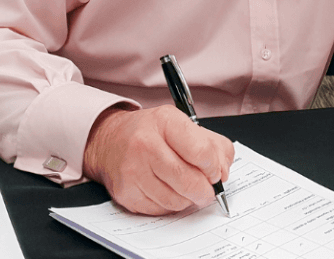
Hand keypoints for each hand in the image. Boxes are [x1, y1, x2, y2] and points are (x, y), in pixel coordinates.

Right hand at [82, 105, 233, 214]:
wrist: (110, 141)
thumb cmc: (152, 133)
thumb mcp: (184, 124)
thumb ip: (214, 146)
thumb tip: (222, 174)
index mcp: (165, 121)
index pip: (202, 152)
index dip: (214, 167)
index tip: (215, 171)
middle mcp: (145, 144)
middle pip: (190, 181)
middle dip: (205, 190)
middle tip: (207, 189)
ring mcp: (133, 170)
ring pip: (176, 201)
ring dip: (188, 200)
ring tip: (185, 188)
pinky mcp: (126, 193)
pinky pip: (160, 210)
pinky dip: (170, 206)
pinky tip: (167, 191)